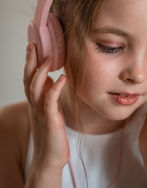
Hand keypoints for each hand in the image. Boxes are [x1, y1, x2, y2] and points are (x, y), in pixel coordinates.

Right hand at [23, 43, 69, 170]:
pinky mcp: (51, 120)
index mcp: (35, 101)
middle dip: (30, 62)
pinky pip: (51, 101)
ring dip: (41, 72)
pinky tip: (61, 78)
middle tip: (33, 45)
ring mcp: (41, 112)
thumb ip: (48, 94)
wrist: (49, 157)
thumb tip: (52, 78)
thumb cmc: (51, 131)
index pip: (29, 78)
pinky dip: (55, 88)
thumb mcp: (48, 109)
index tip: (33, 46)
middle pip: (29, 79)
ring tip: (48, 58)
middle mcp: (35, 104)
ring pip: (36, 88)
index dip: (30, 62)